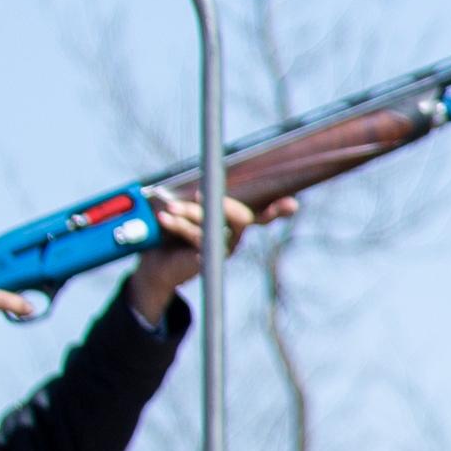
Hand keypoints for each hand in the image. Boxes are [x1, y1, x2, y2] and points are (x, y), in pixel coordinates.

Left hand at [129, 186, 291, 321]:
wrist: (157, 264)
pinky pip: (196, 238)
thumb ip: (196, 200)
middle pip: (243, 218)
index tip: (293, 204)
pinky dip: (179, 226)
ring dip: (189, 213)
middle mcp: (235, 235)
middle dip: (225, 206)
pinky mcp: (208, 259)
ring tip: (169, 208)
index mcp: (235, 221)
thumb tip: (197, 187)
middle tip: (199, 195)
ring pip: (213, 226)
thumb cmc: (173, 233)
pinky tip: (165, 218)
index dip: (278, 209)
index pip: (263, 213)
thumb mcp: (185, 211)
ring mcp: (223, 249)